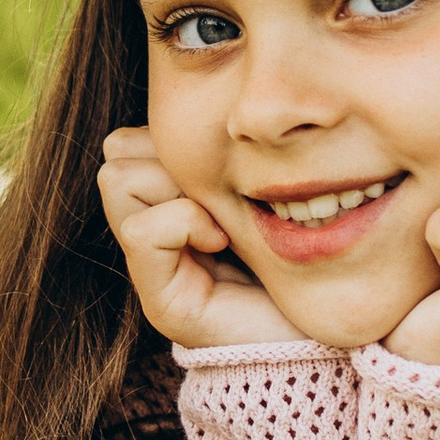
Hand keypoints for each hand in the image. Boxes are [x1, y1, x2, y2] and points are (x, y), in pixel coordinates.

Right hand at [98, 130, 309, 350]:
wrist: (323, 329)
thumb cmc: (302, 255)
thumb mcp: (256, 188)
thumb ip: (220, 158)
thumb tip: (189, 110)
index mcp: (169, 205)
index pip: (128, 140)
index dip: (169, 140)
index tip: (221, 168)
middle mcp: (151, 237)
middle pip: (116, 152)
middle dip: (168, 158)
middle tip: (217, 194)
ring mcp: (151, 272)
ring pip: (117, 179)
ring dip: (174, 188)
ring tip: (219, 219)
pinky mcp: (161, 302)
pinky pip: (140, 229)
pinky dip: (183, 224)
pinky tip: (221, 242)